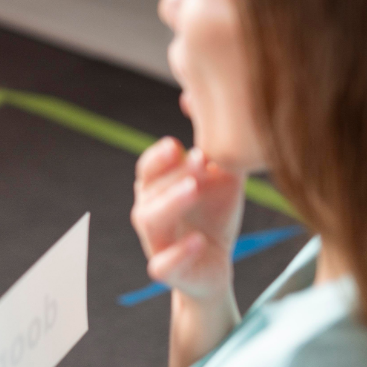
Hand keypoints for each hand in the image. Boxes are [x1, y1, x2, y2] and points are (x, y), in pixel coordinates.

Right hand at [130, 136, 245, 303]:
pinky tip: (198, 240)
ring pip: (149, 220)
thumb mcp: (219, 175)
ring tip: (194, 188)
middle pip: (148, 190)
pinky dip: (178, 252)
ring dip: (170, 202)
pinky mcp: (169, 271)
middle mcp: (150, 213)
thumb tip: (191, 95)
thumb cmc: (213, 216)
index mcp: (157, 189)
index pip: (148, 168)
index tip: (178, 144)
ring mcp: (156, 243)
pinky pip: (162, 264)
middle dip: (172, 174)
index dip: (160, 157)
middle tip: (199, 159)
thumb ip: (210, 142)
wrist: (217, 267)